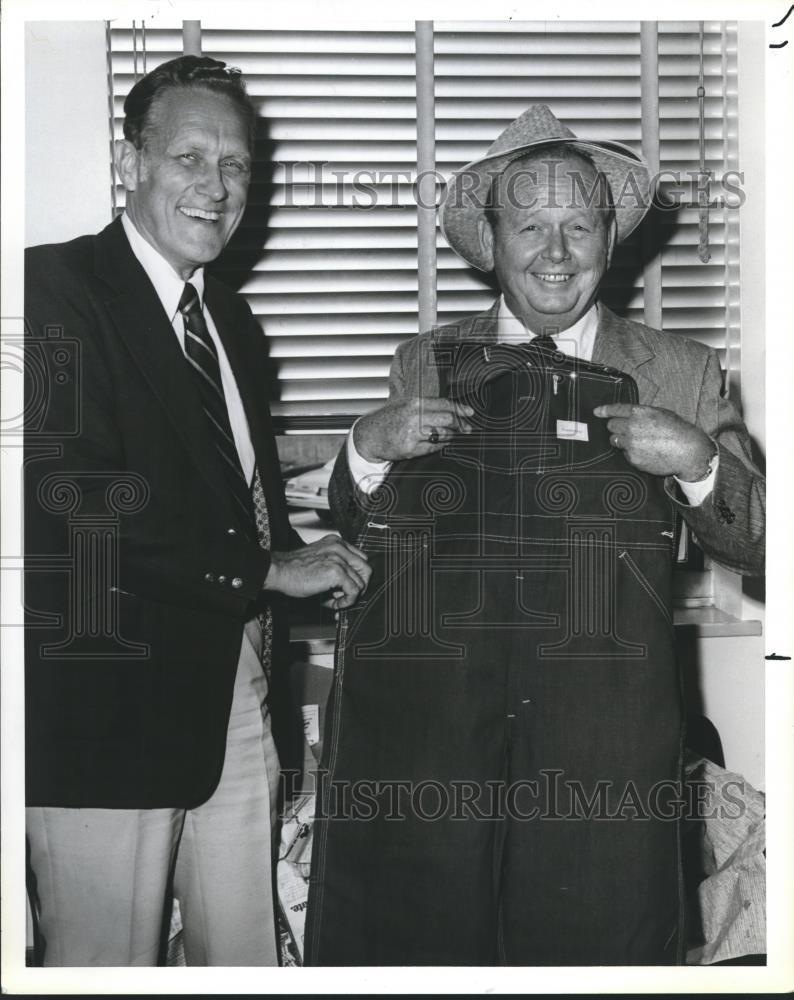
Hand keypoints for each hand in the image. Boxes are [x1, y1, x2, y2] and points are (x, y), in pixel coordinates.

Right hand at [264, 535, 371, 608]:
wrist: (278, 571)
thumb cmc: (293, 570)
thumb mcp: (319, 561)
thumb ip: (336, 568)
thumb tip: (349, 588)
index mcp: (336, 543)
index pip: (360, 560)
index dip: (356, 577)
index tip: (346, 588)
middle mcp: (340, 548)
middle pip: (366, 570)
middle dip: (359, 587)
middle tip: (345, 597)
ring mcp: (339, 559)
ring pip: (361, 583)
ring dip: (349, 597)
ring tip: (334, 601)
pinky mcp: (337, 572)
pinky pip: (354, 591)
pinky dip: (346, 602)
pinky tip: (334, 604)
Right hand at [353, 397, 474, 462]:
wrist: (368, 435)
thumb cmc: (387, 419)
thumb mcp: (405, 404)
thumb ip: (425, 406)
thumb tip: (450, 409)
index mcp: (414, 403)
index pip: (444, 404)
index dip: (460, 409)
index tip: (469, 413)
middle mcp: (414, 417)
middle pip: (448, 420)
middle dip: (460, 425)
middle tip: (466, 428)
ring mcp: (412, 434)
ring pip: (442, 435)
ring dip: (450, 436)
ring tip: (451, 435)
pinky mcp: (409, 449)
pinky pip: (432, 448)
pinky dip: (438, 446)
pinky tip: (437, 443)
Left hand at [593, 403, 715, 480]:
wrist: (688, 450)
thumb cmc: (677, 430)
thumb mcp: (660, 413)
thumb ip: (641, 414)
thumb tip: (628, 415)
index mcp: (639, 413)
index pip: (615, 410)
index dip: (604, 410)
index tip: (597, 412)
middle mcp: (631, 427)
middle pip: (611, 426)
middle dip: (617, 427)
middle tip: (629, 431)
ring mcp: (630, 444)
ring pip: (615, 440)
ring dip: (622, 440)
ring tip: (639, 442)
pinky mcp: (633, 458)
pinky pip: (625, 454)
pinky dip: (632, 453)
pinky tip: (646, 452)